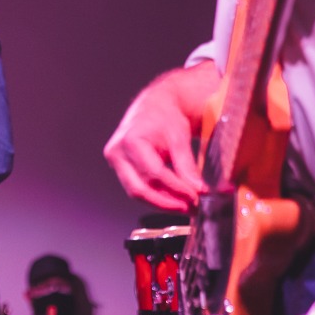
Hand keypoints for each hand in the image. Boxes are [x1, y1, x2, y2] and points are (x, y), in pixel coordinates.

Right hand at [104, 65, 214, 210]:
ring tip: (184, 205)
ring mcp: (116, 161)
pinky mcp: (120, 168)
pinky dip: (156, 195)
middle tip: (188, 207)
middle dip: (165, 202)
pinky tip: (173, 198)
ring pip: (137, 192)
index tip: (194, 197)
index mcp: (130, 141)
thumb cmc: (164, 117)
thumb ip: (187, 166)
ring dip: (161, 202)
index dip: (175, 188)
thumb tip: (198, 190)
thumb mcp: (179, 138)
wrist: (153, 106)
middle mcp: (117, 153)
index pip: (154, 173)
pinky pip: (137, 187)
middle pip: (139, 189)